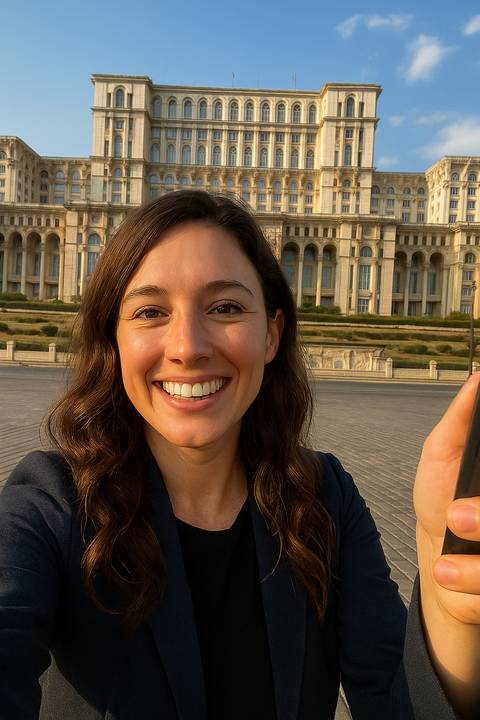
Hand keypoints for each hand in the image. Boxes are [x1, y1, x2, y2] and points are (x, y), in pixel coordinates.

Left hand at [414, 372, 479, 624]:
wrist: (436, 557)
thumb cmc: (442, 498)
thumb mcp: (442, 454)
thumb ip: (459, 421)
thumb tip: (477, 379)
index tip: (463, 499)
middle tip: (456, 519)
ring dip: (473, 567)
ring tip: (444, 559)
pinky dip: (468, 585)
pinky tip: (446, 574)